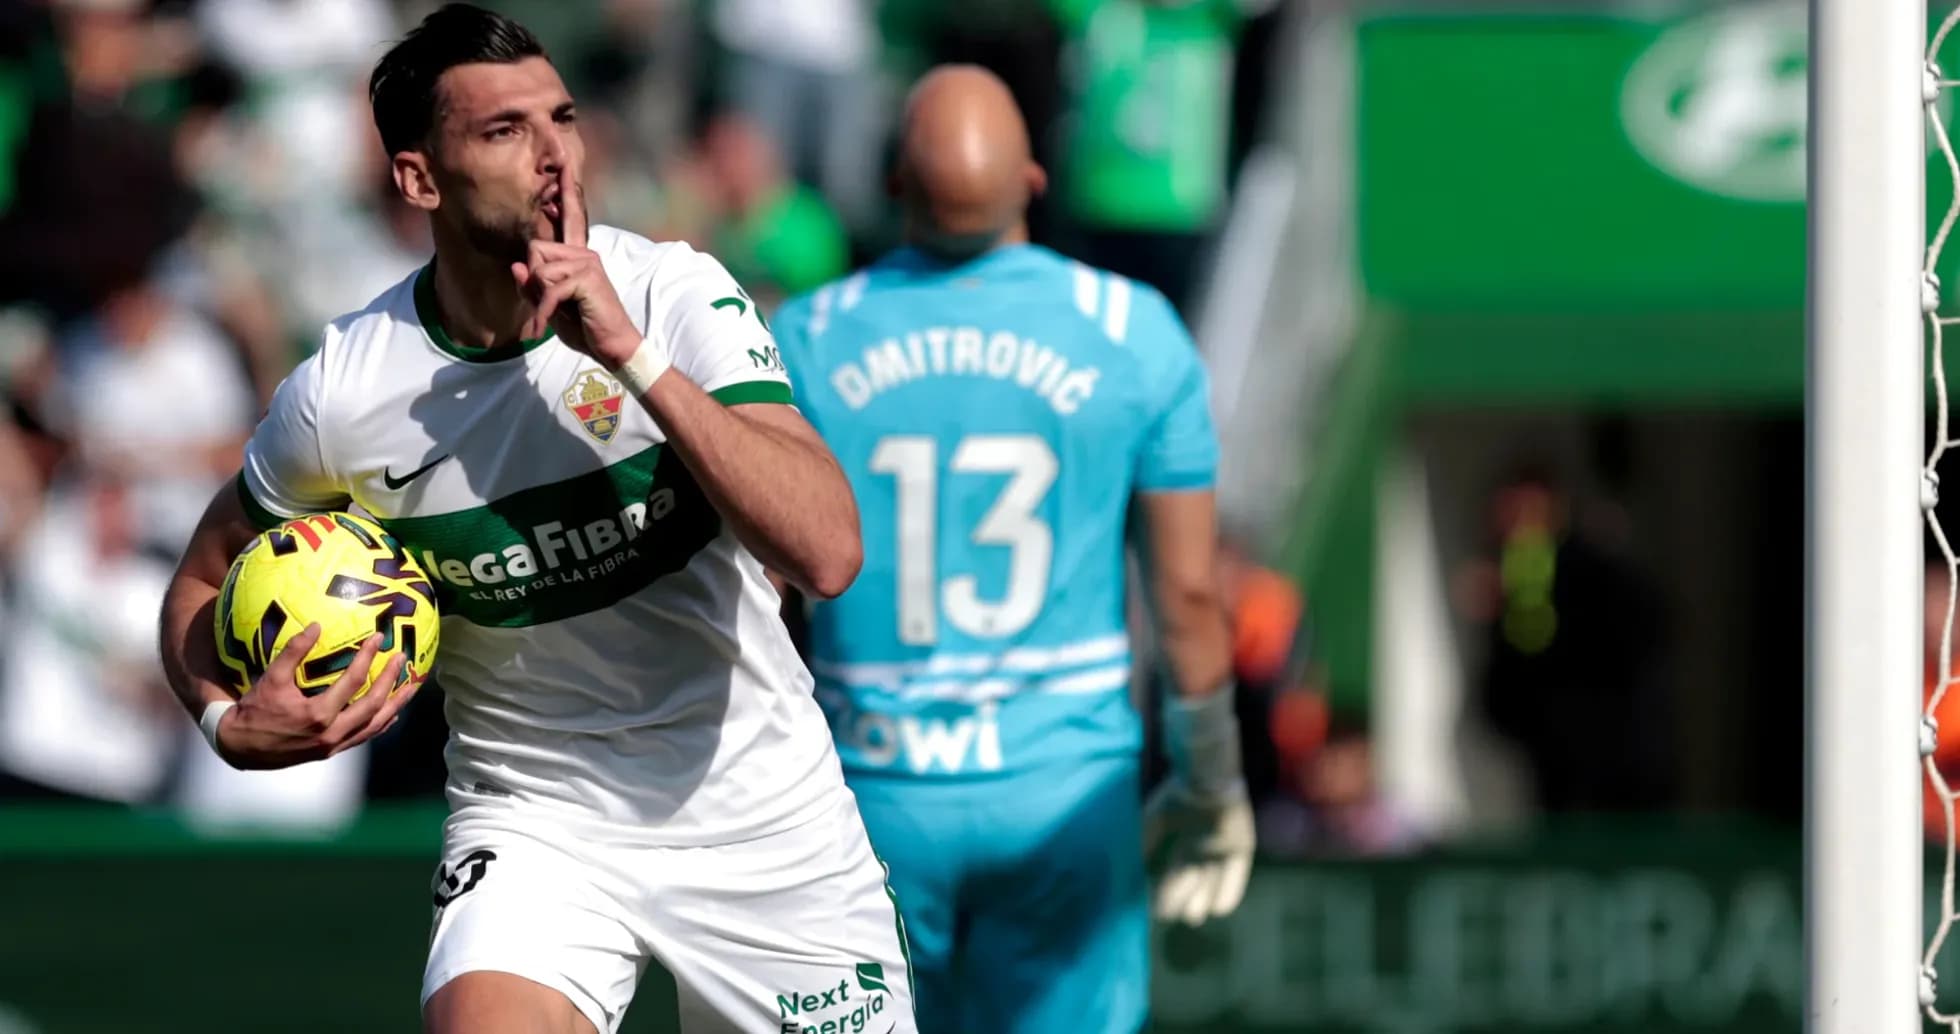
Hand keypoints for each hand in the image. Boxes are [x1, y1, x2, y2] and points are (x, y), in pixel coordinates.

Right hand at [214, 623, 422, 769]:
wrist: (240, 748)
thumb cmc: (254, 710)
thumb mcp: (271, 678)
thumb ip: (293, 652)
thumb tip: (315, 625)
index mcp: (318, 714)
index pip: (353, 681)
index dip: (368, 657)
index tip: (379, 637)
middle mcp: (331, 734)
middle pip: (374, 705)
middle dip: (392, 680)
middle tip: (402, 658)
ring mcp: (334, 746)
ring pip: (375, 725)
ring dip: (395, 704)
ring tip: (412, 686)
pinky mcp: (332, 751)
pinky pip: (364, 736)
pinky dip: (380, 723)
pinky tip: (391, 712)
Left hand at [509, 164, 638, 361]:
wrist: (614, 348)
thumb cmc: (586, 329)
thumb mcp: (550, 308)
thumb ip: (532, 287)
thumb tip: (517, 265)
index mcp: (578, 257)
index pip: (571, 219)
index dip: (566, 191)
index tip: (566, 164)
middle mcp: (584, 253)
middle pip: (534, 249)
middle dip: (533, 281)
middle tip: (548, 307)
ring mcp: (588, 262)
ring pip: (538, 270)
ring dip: (539, 301)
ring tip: (553, 318)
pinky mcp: (587, 276)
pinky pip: (547, 287)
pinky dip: (542, 312)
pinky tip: (545, 327)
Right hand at [1144, 779, 1255, 925]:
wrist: (1203, 779)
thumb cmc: (1177, 797)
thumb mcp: (1154, 822)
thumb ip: (1145, 844)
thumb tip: (1131, 871)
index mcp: (1187, 841)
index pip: (1176, 874)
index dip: (1166, 893)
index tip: (1151, 906)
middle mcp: (1207, 849)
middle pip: (1194, 885)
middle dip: (1179, 902)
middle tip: (1167, 913)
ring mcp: (1225, 850)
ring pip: (1213, 887)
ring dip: (1200, 902)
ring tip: (1189, 912)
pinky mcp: (1242, 847)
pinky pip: (1237, 879)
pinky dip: (1225, 895)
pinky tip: (1215, 907)